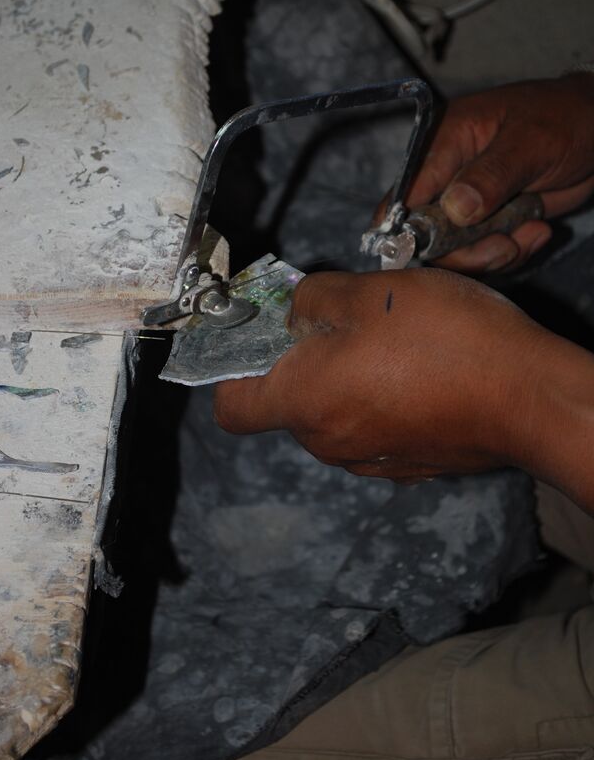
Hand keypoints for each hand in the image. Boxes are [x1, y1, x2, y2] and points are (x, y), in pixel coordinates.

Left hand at [214, 269, 548, 481]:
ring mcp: (371, 461)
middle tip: (343, 319)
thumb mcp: (369, 293)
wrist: (528, 398)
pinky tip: (421, 370)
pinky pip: (375, 427)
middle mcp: (328, 443)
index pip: (231, 407)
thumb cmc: (443, 341)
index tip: (256, 338)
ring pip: (335, 413)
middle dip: (304, 361)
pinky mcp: (410, 466)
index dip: (231, 371)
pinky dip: (382, 400)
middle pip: (289, 403)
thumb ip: (311, 299)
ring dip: (348, 377)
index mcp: (304, 403)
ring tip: (392, 340)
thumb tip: (292, 310)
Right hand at [406, 74, 593, 271]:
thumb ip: (491, 175)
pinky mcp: (490, 221)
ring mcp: (468, 202)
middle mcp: (448, 176)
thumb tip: (455, 209)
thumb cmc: (566, 118)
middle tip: (505, 247)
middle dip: (464, 251)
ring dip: (495, 254)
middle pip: (427, 234)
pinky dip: (513, 252)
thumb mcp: (532, 142)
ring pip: (457, 251)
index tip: (432, 250)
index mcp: (445, 143)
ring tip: (532, 233)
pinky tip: (538, 231)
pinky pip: (486, 253)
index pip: (406, 192)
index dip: (407, 227)